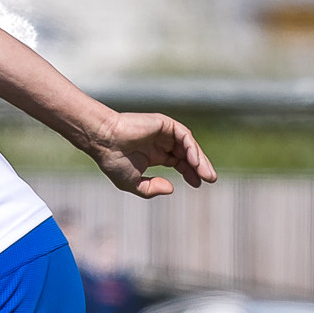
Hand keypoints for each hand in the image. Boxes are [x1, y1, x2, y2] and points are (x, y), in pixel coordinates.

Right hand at [82, 110, 215, 197]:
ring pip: (189, 145)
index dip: (189, 173)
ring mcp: (164, 132)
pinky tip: (195, 162)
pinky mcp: (165, 124)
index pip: (178, 162)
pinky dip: (192, 148)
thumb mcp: (131, 183)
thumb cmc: (112, 161)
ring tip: (206, 174)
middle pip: (187, 154)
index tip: (198, 184)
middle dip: (199, 167)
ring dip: (199, 160)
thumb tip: (172, 188)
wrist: (103, 141)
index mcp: (154, 155)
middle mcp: (161, 143)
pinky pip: (185, 136)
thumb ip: (151, 188)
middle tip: (210, 180)